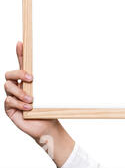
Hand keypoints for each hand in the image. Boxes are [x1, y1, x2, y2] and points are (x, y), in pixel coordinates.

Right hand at [4, 41, 74, 167]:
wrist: (48, 125)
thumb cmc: (50, 108)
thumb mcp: (53, 92)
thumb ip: (55, 81)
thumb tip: (73, 64)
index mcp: (28, 80)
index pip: (22, 63)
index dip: (20, 52)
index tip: (21, 42)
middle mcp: (18, 86)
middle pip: (10, 73)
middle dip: (19, 73)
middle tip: (31, 78)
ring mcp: (12, 97)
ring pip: (8, 87)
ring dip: (21, 92)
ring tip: (33, 100)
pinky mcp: (10, 109)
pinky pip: (9, 101)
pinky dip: (19, 104)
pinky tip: (29, 108)